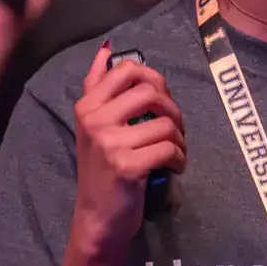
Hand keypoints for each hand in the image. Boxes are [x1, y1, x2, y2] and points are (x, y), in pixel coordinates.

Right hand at [71, 43, 185, 253]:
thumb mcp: (93, 125)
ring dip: (180, 138)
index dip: (154, 81)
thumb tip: (106, 49)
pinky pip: (169, 148)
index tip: (160, 101)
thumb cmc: (102, 168)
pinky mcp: (127, 166)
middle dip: (173, 109)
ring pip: (165, 123)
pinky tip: (174, 167)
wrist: (97, 216)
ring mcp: (109, 143)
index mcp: (86, 106)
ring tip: (174, 151)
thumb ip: (98, 87)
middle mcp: (94, 120)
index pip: (127, 70)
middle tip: (174, 128)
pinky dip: (180, 158)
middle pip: (150, 92)